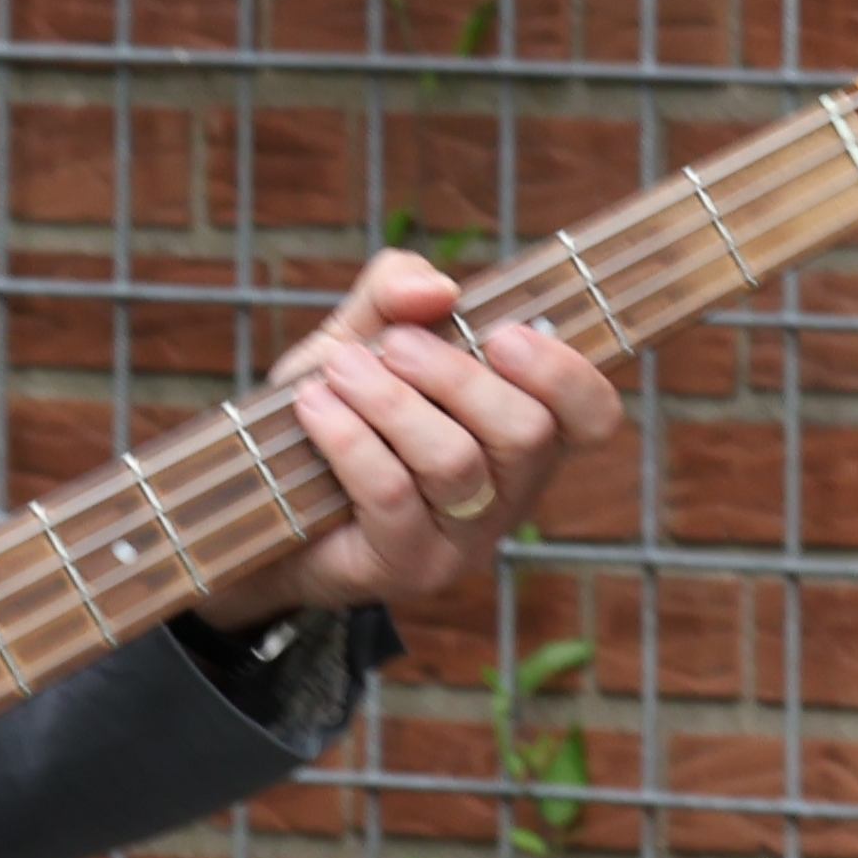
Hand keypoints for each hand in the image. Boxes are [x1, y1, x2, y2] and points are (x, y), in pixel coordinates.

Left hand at [203, 250, 620, 628]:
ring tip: (339, 370)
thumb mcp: (363, 333)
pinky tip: (313, 407)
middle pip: (528, 434)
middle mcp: (510, 494)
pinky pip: (393, 495)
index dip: (566, 373)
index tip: (501, 333)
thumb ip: (397, 291)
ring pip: (456, 463)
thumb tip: (437, 290)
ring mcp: (463, 541)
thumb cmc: (335, 407)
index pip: (593, 416)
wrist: (264, 495)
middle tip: (393, 345)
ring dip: (391, 401)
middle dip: (457, 375)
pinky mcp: (407, 567)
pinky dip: (350, 438)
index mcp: (524, 433)